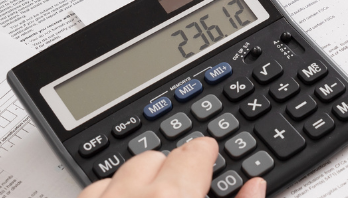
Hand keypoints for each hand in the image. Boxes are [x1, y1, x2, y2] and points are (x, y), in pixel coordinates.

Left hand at [77, 138, 264, 197]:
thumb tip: (255, 186)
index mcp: (174, 195)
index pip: (196, 152)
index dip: (207, 154)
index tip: (211, 159)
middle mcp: (131, 194)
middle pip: (155, 156)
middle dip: (172, 167)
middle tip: (186, 185)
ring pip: (119, 171)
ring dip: (137, 180)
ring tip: (153, 197)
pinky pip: (92, 191)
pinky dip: (108, 193)